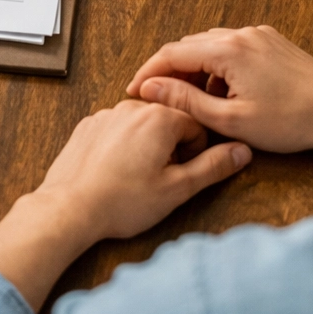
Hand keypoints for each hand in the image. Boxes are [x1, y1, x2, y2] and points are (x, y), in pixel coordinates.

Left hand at [0, 101, 248, 310]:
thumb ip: (213, 167)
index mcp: (159, 117)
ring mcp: (106, 114)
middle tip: (160, 178)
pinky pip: (116, 130)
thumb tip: (242, 151)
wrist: (70, 207)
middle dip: (171, 147)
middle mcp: (132, 106)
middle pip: (167, 121)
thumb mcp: (177, 189)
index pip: (196, 124)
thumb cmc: (124, 201)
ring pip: (141, 125)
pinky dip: (121, 146)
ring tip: (136, 177)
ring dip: (146, 145)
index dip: (195, 152)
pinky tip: (114, 171)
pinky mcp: (87, 125)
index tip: (182, 173)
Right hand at [127, 25, 312, 153]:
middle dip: (168, 70)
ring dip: (194, 68)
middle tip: (157, 96)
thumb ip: (186, 101)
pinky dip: (218, 64)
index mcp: (226, 51)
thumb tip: (150, 88)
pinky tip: (224, 90)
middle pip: (187, 45)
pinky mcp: (269, 39)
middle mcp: (238, 34)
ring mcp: (255, 33)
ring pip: (208, 45)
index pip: (171, 53)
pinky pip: (231, 45)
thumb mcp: (231, 120)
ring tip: (194, 99)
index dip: (148, 72)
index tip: (134, 90)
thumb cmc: (290, 122)